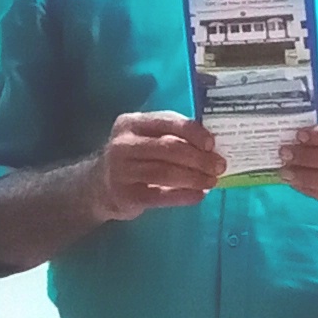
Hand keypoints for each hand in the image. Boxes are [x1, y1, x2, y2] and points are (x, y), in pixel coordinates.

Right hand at [90, 113, 222, 220]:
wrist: (98, 186)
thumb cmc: (134, 158)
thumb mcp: (146, 139)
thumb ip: (172, 137)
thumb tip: (213, 148)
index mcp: (132, 123)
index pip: (168, 122)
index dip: (194, 132)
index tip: (213, 144)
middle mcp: (123, 143)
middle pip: (170, 148)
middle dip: (200, 158)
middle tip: (219, 166)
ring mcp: (121, 170)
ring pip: (166, 172)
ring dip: (195, 178)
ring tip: (212, 181)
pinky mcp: (124, 195)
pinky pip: (161, 195)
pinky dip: (184, 196)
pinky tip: (199, 195)